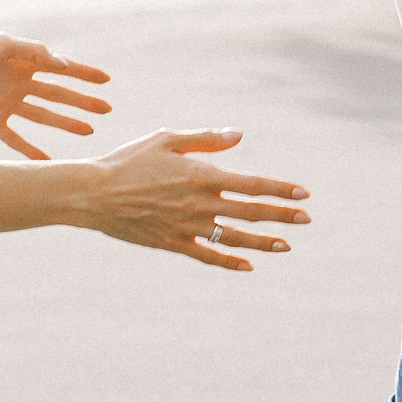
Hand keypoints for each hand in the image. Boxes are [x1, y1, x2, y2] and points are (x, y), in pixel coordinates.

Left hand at [0, 34, 112, 158]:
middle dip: (83, 101)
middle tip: (107, 110)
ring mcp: (6, 104)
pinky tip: (48, 161)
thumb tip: (65, 63)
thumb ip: (35, 51)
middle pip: (58, 94)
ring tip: (89, 132)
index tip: (106, 81)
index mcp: (23, 62)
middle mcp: (18, 83)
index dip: (84, 74)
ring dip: (66, 123)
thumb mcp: (3, 45)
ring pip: (43, 116)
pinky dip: (32, 151)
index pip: (61, 68)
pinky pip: (16, 140)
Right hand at [81, 127, 310, 272]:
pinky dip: (229, 261)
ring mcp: (186, 227)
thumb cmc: (130, 160)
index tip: (303, 194)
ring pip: (233, 237)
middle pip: (249, 212)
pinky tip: (248, 265)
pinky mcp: (172, 243)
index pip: (250, 184)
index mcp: (200, 174)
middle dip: (281, 216)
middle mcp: (198, 203)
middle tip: (306, 220)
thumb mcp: (167, 139)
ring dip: (262, 241)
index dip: (279, 189)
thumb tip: (239, 135)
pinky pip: (206, 255)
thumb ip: (205, 139)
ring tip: (286, 245)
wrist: (94, 193)